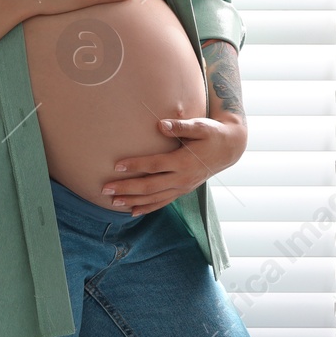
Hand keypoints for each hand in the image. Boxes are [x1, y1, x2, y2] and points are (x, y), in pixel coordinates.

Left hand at [102, 115, 247, 215]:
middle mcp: (182, 178)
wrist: (229, 149)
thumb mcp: (201, 126)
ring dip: (133, 201)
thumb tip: (160, 125)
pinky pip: (163, 202)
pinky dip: (147, 208)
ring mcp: (183, 187)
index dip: (135, 166)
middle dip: (127, 188)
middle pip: (150, 186)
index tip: (116, 166)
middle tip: (106, 189)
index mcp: (184, 161)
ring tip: (113, 202)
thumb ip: (181, 126)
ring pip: (154, 198)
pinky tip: (132, 212)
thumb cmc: (213, 133)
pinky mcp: (183, 190)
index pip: (155, 165)